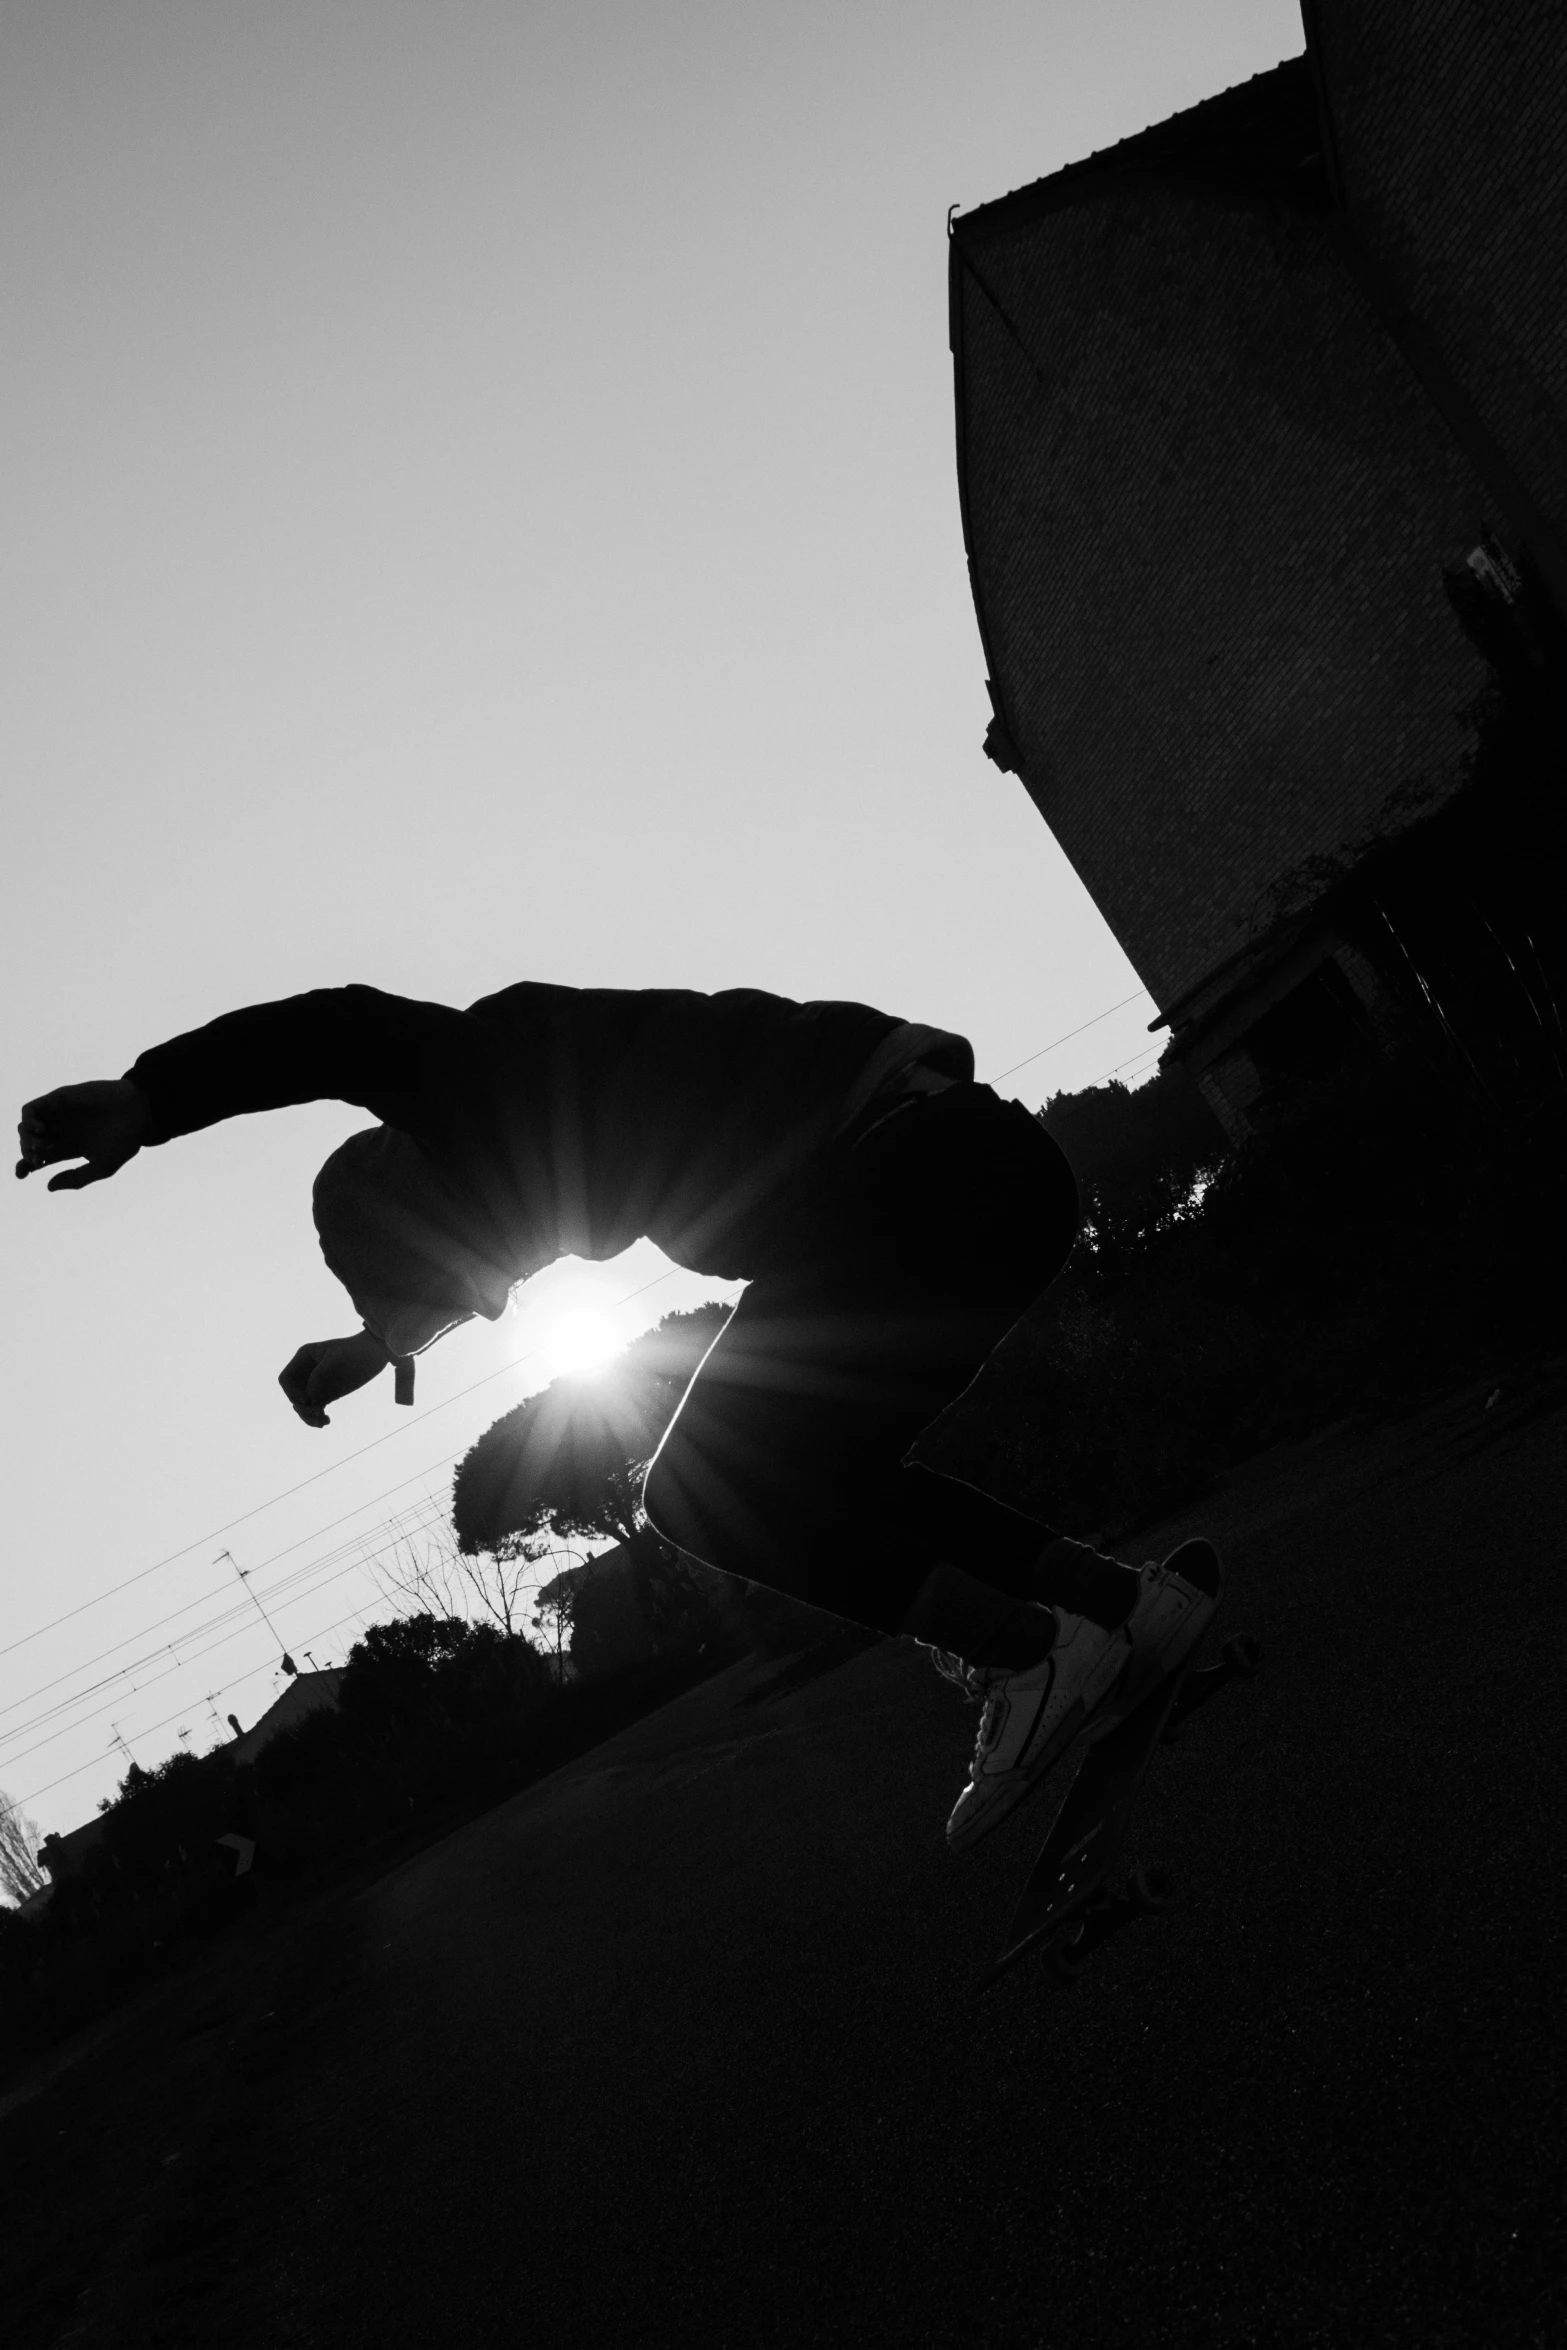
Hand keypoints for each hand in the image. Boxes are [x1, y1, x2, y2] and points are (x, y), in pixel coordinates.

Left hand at [16, 1079, 150, 1189]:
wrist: (139, 1112)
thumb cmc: (125, 1140)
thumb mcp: (103, 1168)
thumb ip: (76, 1178)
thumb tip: (48, 1186)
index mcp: (68, 1148)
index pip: (37, 1158)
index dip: (25, 1166)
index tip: (22, 1174)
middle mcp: (60, 1131)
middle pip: (28, 1144)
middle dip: (26, 1154)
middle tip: (36, 1159)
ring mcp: (57, 1115)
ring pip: (26, 1127)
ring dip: (24, 1138)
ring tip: (38, 1146)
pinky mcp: (58, 1100)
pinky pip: (31, 1109)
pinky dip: (28, 1120)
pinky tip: (40, 1130)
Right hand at [278, 1329, 390, 1427]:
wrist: (376, 1352)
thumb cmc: (357, 1351)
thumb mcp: (336, 1361)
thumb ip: (319, 1378)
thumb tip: (309, 1400)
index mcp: (304, 1357)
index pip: (286, 1379)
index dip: (291, 1392)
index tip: (307, 1400)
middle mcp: (306, 1371)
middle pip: (293, 1395)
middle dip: (302, 1407)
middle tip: (318, 1414)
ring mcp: (316, 1383)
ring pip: (303, 1405)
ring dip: (309, 1416)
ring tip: (322, 1422)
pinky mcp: (327, 1393)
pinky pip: (315, 1408)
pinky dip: (318, 1416)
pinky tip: (326, 1421)